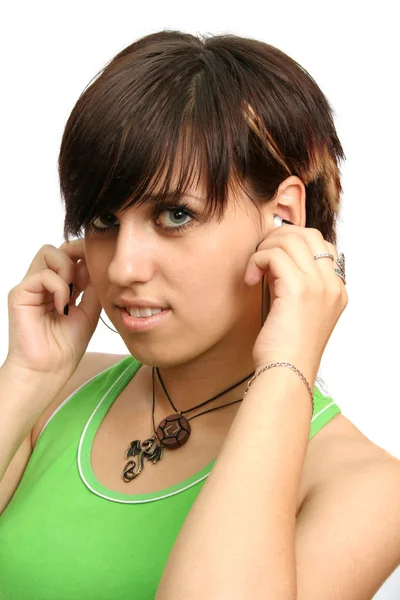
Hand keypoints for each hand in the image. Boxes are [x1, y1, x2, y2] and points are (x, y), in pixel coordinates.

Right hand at [6, 239, 101, 381]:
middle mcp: (44, 284)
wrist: (49, 370)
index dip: (85, 255)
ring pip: (49, 252)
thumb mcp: (89, 312)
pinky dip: (59, 288)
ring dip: (68, 269)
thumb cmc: (66, 347)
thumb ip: (92, 287)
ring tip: (73, 294)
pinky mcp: (20, 293)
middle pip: (59, 248)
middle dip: (77, 256)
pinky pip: (42, 275)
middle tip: (86, 280)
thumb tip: (97, 264)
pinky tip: (63, 306)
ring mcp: (31, 287)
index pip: (71, 256)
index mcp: (60, 287)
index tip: (98, 267)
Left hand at [244, 224, 347, 383]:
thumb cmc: (285, 349)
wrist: (285, 373)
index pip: (320, 245)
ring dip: (265, 249)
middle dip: (278, 238)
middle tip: (260, 257)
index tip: (272, 259)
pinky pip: (274, 254)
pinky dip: (257, 260)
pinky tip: (250, 279)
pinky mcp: (299, 289)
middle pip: (308, 235)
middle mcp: (332, 285)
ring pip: (290, 241)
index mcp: (336, 290)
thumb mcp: (296, 310)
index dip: (293, 243)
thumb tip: (274, 258)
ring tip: (253, 271)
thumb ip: (293, 282)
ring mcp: (319, 286)